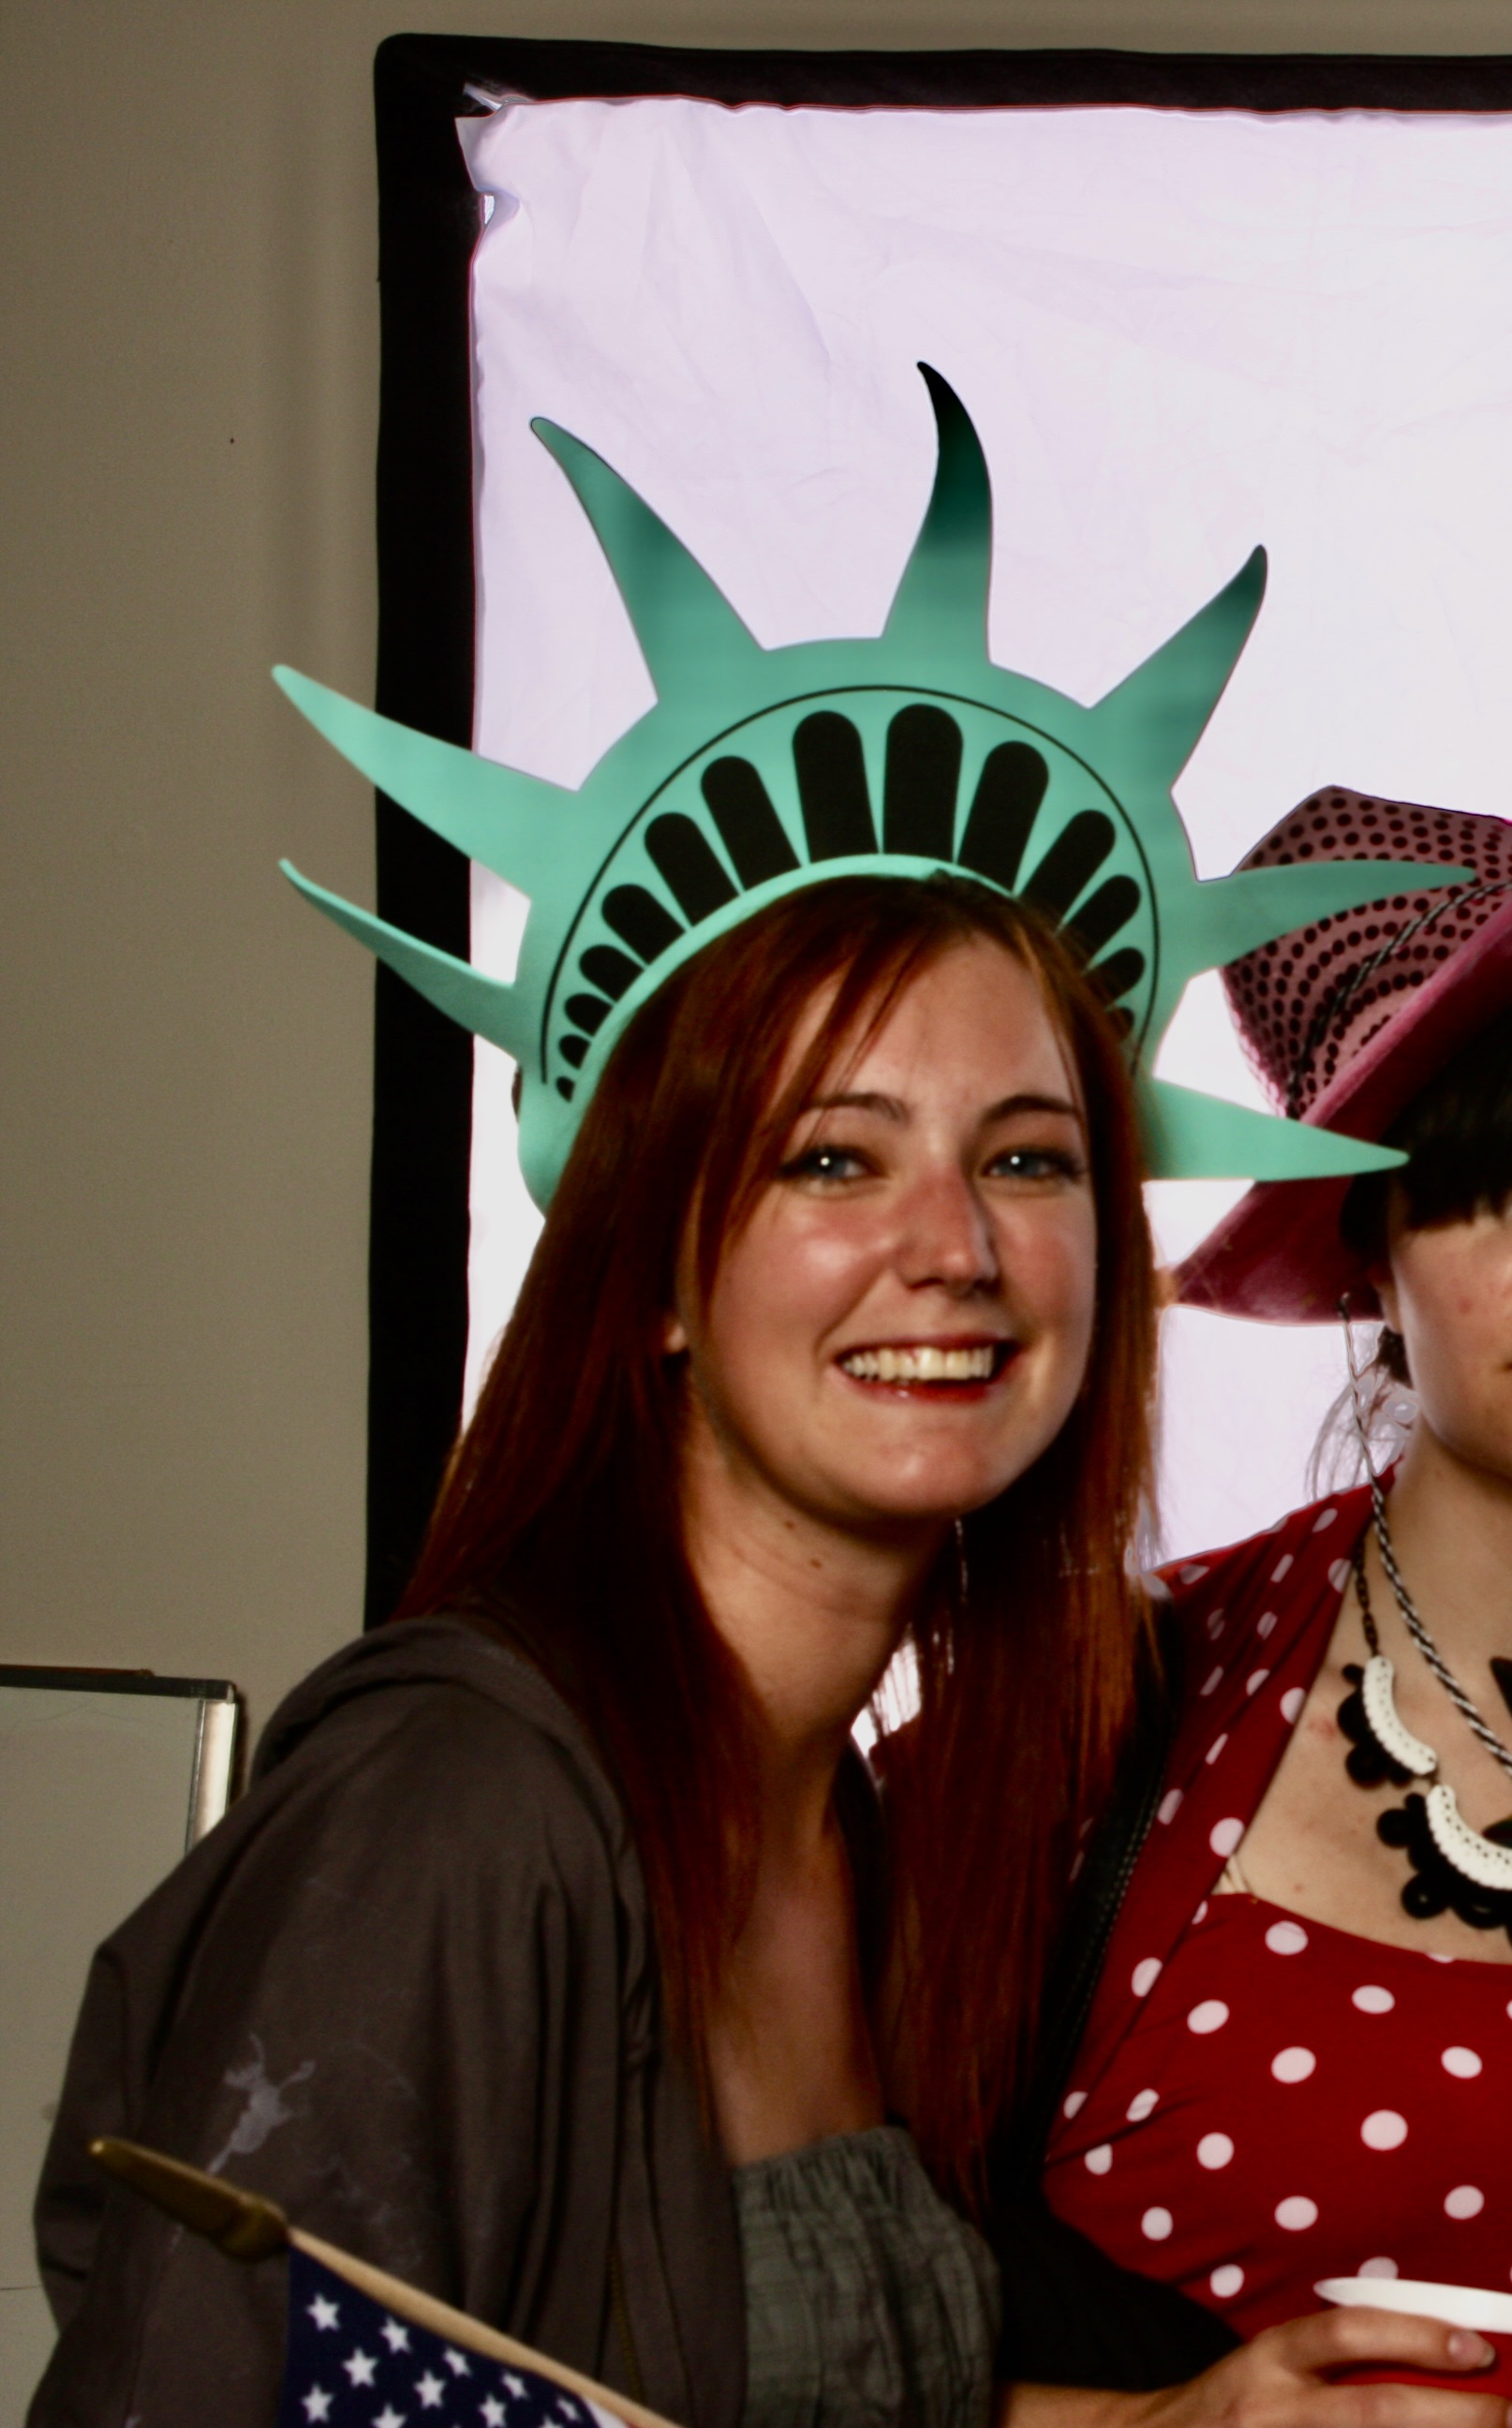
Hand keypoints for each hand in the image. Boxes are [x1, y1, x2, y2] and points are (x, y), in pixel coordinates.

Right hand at [1008, 2309, 1506, 2427]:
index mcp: (1271, 2358)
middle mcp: (1272, 2411)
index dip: (1414, 2337)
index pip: (1347, 2335)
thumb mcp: (1271, 2367)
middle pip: (1373, 2412)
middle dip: (1451, 2416)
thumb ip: (1334, 2363)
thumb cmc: (1232, 2409)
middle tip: (1505, 2413)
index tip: (1475, 2348)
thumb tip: (1436, 2358)